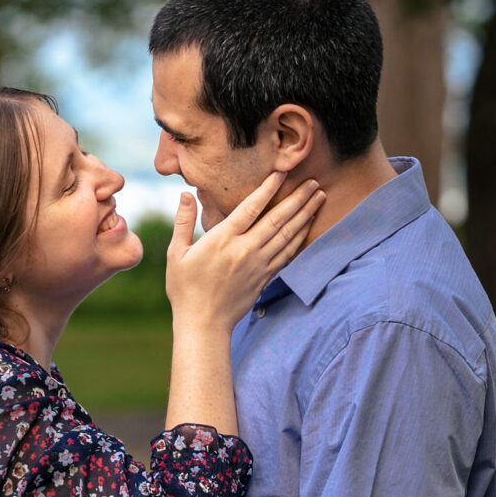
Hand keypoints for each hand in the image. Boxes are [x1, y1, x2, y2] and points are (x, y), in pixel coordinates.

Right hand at [166, 173, 324, 333]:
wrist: (203, 324)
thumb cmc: (185, 289)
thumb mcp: (176, 254)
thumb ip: (183, 222)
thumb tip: (185, 195)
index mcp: (222, 240)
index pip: (251, 207)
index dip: (268, 188)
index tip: (282, 172)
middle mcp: (245, 250)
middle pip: (277, 219)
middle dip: (298, 198)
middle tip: (314, 182)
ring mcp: (258, 265)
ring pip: (287, 235)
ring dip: (305, 215)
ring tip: (319, 198)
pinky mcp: (265, 278)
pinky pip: (287, 254)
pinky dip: (300, 238)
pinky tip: (308, 226)